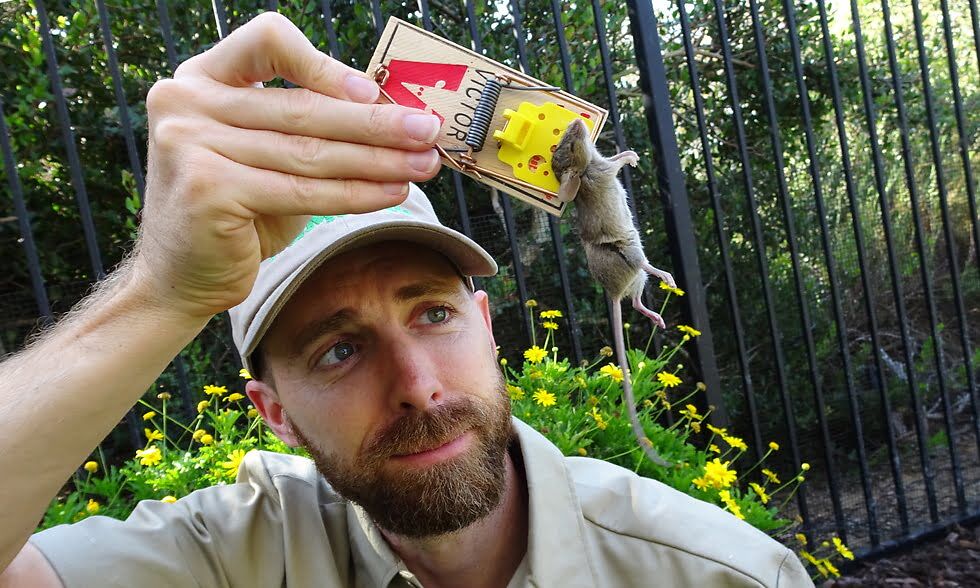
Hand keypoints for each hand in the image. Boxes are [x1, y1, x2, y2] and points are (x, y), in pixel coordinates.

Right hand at [135, 12, 441, 319]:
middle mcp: (186, 102)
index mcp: (200, 79)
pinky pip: (301, 191)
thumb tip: (392, 113)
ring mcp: (189, 143)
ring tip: (422, 164)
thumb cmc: (236, 211)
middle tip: (428, 130)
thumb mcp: (267, 155)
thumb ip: (308, 127)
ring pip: (309, 151)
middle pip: (303, 106)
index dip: (325, 65)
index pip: (267, 41)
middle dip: (377, 122)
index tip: (373, 92)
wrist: (181, 276)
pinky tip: (392, 193)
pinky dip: (355, 194)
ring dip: (378, 159)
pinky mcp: (207, 188)